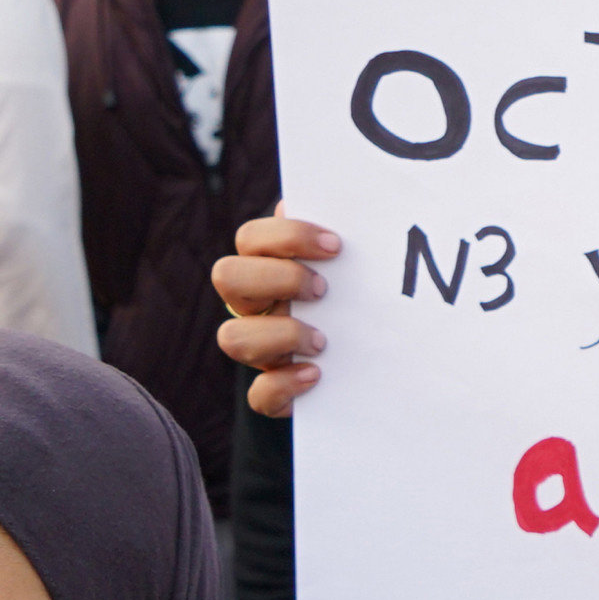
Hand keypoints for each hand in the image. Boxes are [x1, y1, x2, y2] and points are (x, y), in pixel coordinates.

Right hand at [214, 213, 339, 416]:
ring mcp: (260, 349)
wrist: (372, 362)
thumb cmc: (356, 298)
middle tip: (322, 289)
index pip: (251, 238)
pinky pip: (259, 395)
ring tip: (321, 340)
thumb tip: (340, 204)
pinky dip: (284, 385)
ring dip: (278, 335)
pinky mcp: (275, 392)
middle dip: (277, 278)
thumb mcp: (352, 267)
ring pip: (230, 337)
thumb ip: (341, 238)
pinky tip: (317, 374)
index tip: (335, 246)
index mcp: (267, 267)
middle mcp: (254, 305)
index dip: (287, 236)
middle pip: (226, 276)